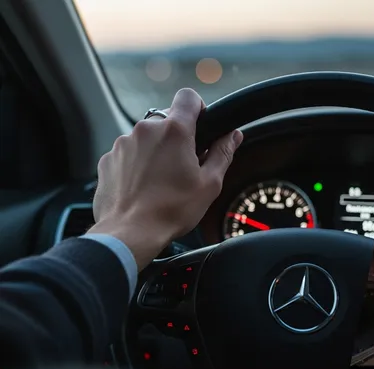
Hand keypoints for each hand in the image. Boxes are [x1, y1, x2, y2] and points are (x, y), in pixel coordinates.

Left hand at [89, 88, 242, 269]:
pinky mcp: (108, 159)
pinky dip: (137, 164)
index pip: (188, 97)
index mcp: (174, 131)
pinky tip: (144, 187)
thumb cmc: (172, 210)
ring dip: (156, 151)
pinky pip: (128, 153)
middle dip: (177, 137)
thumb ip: (223, 153)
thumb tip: (233, 135)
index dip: (198, 108)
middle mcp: (145, 130)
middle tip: (185, 164)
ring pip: (146, 137)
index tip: (201, 126)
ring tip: (162, 181)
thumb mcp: (209, 183)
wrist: (130, 233)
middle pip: (167, 119)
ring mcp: (123, 144)